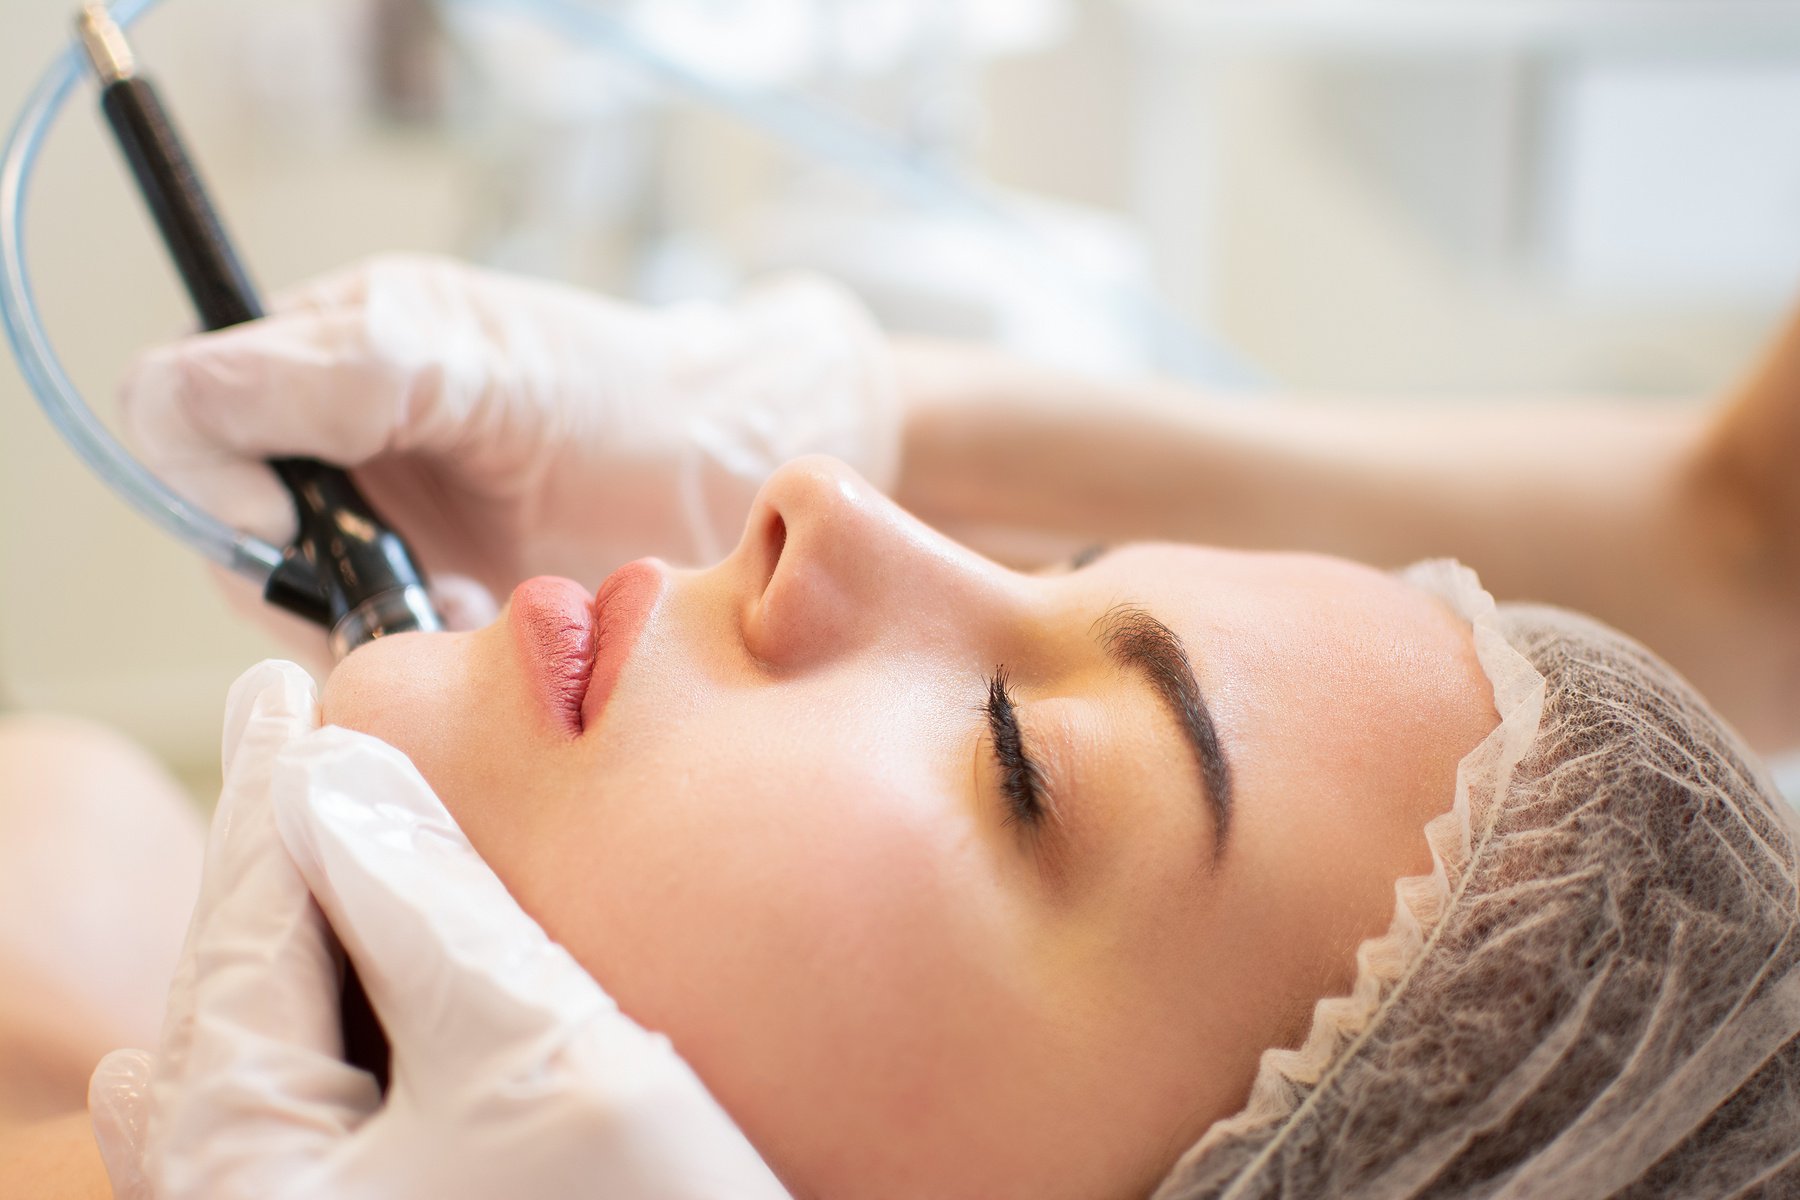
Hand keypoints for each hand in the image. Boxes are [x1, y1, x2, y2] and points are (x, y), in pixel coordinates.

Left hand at [88, 661, 789, 1199]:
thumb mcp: (541, 1060)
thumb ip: (428, 912)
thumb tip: (335, 785)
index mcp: (245, 1150)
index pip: (252, 917)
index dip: (278, 785)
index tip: (283, 685)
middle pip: (247, 983)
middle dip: (281, 857)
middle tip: (304, 739)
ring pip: (279, 1051)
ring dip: (306, 939)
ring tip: (290, 850)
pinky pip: (310, 1121)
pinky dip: (317, 1038)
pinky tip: (266, 1035)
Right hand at [119, 254, 898, 643]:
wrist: (733, 472)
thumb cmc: (630, 399)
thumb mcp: (479, 367)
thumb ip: (335, 369)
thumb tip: (183, 407)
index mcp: (332, 346)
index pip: (178, 412)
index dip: (208, 482)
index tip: (296, 532)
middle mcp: (336, 428)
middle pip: (218, 520)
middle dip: (297, 574)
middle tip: (408, 588)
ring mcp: (380, 513)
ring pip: (284, 595)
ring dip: (357, 622)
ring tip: (460, 610)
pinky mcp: (425, 585)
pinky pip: (358, 641)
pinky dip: (403, 654)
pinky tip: (474, 634)